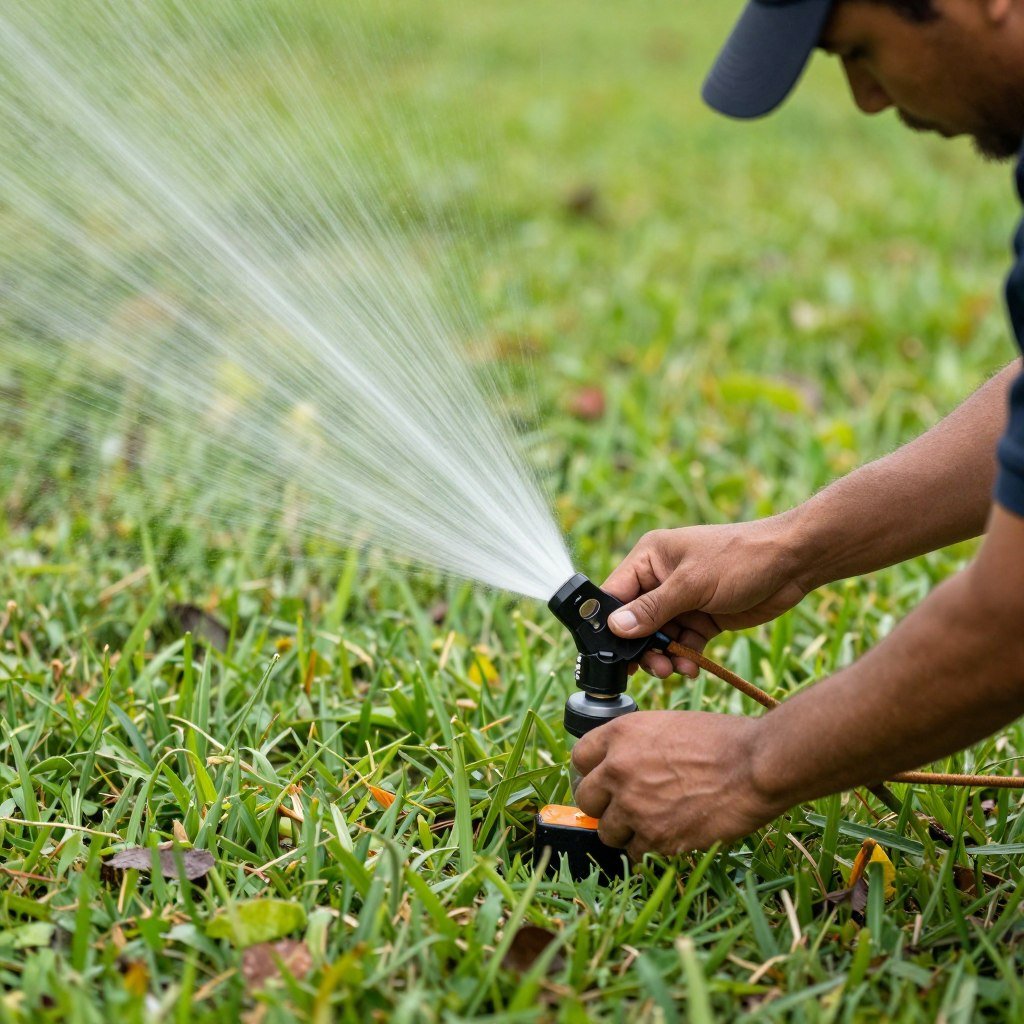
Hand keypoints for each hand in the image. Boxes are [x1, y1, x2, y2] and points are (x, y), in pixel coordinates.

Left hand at [571, 710, 784, 858]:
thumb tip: (620, 763)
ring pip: (606, 831)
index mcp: (621, 733)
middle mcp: (618, 768)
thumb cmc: (722, 740)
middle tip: (623, 806)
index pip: (579, 757)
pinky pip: (636, 853)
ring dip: (625, 830)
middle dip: (603, 804)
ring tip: (651, 823)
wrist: (754, 766)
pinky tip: (670, 836)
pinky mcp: (654, 837)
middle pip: (585, 797)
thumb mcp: (668, 725)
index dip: (592, 771)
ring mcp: (633, 805)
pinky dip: (649, 849)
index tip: (603, 780)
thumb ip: (637, 744)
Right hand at [603, 518, 808, 677]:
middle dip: (641, 647)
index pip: (615, 593)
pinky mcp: (703, 617)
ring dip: (663, 655)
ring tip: (674, 669)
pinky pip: (683, 642)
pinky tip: (691, 667)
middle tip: (651, 667)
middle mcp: (661, 578)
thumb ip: (653, 609)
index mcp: (650, 558)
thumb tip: (615, 628)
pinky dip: (684, 656)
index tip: (610, 652)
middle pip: (635, 621)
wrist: (793, 563)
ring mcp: (683, 599)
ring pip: (659, 637)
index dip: (609, 623)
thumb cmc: (741, 558)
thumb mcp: (692, 584)